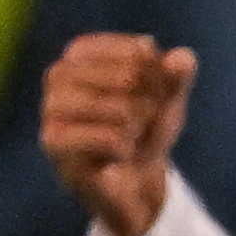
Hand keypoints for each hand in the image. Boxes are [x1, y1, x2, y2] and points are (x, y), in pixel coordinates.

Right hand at [34, 34, 191, 235]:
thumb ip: (176, 78)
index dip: (159, 78)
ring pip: (120, 109)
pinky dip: (126, 148)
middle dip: (153, 104)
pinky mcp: (53, 141)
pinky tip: (120, 153)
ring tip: (131, 135)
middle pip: (129, 78)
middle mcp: (59, 75)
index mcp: (81, 55)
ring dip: (139, 127)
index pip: (135, 53)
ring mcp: (51, 107)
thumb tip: (184, 57)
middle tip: (146, 120)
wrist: (125, 181)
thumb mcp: (166, 102)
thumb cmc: (142, 131)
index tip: (156, 94)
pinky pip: (109, 138)